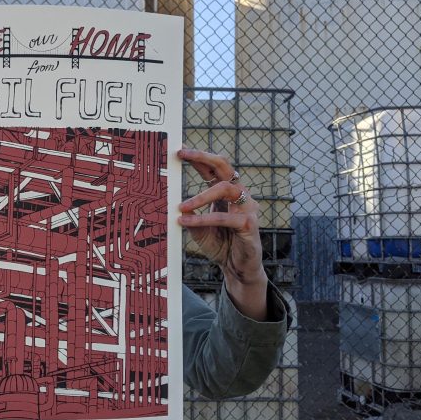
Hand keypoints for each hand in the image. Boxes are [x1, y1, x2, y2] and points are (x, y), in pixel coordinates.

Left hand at [177, 148, 267, 319]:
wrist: (237, 268)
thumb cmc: (220, 245)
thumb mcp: (198, 228)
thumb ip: (188, 213)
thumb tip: (171, 202)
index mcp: (227, 193)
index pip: (214, 168)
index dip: (199, 158)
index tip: (179, 151)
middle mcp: (240, 195)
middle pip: (225, 166)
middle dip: (203, 157)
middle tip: (183, 155)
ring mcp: (248, 208)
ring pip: (225, 189)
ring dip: (200, 196)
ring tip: (181, 206)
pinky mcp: (249, 225)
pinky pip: (225, 218)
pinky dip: (203, 218)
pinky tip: (186, 222)